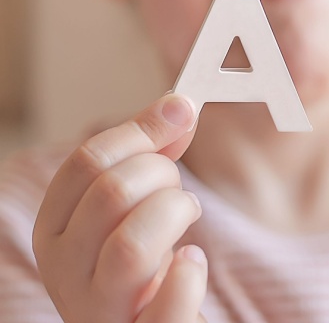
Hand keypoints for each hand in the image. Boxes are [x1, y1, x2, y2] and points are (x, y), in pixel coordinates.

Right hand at [33, 93, 207, 322]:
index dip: (141, 130)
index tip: (182, 113)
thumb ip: (153, 154)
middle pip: (111, 192)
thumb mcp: (136, 204)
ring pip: (132, 244)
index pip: (85, 162)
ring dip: (176, 214)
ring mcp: (99, 308)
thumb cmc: (143, 263)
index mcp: (54, 227)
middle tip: (178, 190)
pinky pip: (167, 302)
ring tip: (188, 216)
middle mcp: (65, 269)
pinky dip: (190, 274)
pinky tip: (192, 261)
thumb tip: (179, 107)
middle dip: (163, 175)